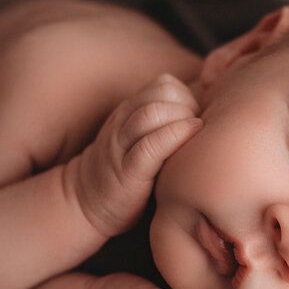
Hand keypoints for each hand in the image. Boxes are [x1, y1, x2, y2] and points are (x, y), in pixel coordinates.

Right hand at [71, 73, 201, 236]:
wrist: (84, 204)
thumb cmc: (126, 174)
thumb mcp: (140, 140)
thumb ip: (163, 124)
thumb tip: (204, 117)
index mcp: (130, 112)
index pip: (163, 84)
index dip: (186, 96)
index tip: (196, 119)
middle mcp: (124, 123)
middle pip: (161, 92)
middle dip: (188, 105)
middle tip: (198, 128)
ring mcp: (123, 146)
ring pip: (152, 113)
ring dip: (182, 119)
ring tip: (195, 136)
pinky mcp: (127, 173)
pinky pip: (149, 146)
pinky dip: (173, 138)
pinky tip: (188, 141)